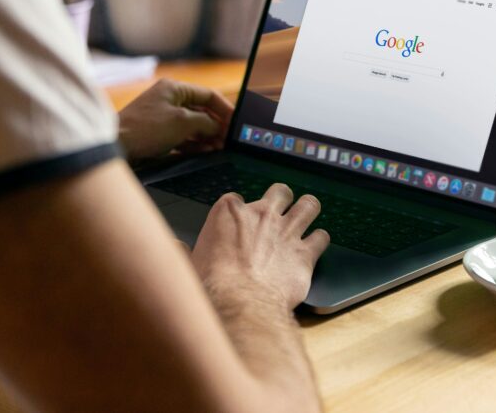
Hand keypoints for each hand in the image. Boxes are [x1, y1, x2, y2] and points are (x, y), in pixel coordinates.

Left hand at [118, 78, 233, 160]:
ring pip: (193, 125)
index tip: (236, 123)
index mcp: (174, 88)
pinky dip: (194, 143)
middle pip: (202, 111)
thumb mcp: (183, 122)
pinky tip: (205, 151)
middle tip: (229, 140)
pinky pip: (182, 136)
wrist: (116, 145)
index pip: (208, 95)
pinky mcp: (158, 133)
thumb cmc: (146, 128)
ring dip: (207, 136)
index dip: (225, 109)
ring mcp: (163, 117)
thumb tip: (218, 127)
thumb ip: (206, 123)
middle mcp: (169, 99)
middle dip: (216, 126)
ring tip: (219, 148)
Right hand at [191, 184, 330, 309]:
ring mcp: (287, 231)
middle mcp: (261, 215)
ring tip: (307, 214)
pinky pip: (322, 237)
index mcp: (229, 212)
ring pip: (308, 205)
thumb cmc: (213, 285)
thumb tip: (174, 247)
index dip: (239, 211)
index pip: (236, 198)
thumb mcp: (188, 263)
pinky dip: (320, 240)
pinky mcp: (305, 253)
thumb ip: (183, 251)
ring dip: (308, 209)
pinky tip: (316, 244)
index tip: (238, 223)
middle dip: (281, 199)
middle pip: (279, 192)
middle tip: (279, 210)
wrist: (240, 303)